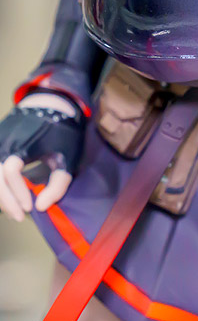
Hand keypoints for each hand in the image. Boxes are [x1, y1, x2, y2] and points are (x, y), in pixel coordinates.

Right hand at [0, 92, 83, 220]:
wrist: (52, 103)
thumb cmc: (63, 132)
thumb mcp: (67, 158)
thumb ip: (58, 184)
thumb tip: (42, 207)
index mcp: (22, 145)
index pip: (10, 173)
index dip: (18, 193)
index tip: (31, 208)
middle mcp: (4, 143)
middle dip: (5, 200)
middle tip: (20, 216)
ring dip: (0, 193)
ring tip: (13, 208)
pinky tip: (8, 194)